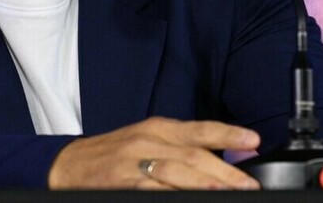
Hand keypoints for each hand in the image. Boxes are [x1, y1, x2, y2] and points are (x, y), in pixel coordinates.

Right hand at [47, 116, 260, 189]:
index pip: (198, 129)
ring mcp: (134, 163)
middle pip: (193, 156)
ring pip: (176, 174)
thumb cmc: (114, 154)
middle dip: (225, 172)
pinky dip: (173, 197)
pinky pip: (153, 191)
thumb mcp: (147, 141)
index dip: (227, 134)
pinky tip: (188, 202)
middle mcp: (147, 141)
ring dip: (205, 185)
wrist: (70, 165)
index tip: (252, 140)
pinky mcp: (122, 184)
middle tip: (249, 185)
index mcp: (157, 128)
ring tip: (227, 194)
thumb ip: (181, 147)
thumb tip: (222, 158)